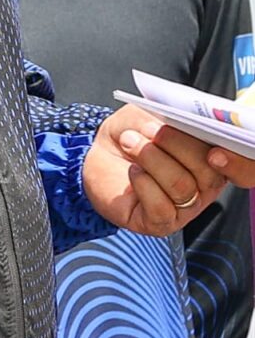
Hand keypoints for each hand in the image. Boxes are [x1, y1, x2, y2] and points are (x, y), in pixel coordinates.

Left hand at [82, 105, 229, 235]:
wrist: (97, 154)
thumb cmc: (130, 132)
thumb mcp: (144, 113)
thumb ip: (162, 117)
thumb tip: (173, 125)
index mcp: (212, 157)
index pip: (243, 168)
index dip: (236, 162)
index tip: (214, 150)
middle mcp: (205, 186)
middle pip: (207, 173)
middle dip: (175, 145)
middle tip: (149, 130)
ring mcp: (185, 208)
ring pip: (182, 187)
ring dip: (151, 158)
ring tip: (130, 142)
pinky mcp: (161, 223)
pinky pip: (161, 208)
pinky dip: (143, 183)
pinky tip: (132, 171)